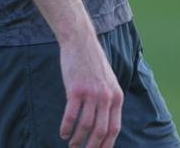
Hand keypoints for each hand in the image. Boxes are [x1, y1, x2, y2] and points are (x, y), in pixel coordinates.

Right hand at [58, 31, 122, 147]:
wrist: (80, 41)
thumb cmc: (92, 62)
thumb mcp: (108, 81)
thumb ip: (108, 100)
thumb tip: (104, 124)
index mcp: (116, 96)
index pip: (114, 129)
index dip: (106, 145)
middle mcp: (106, 97)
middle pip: (100, 131)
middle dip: (91, 147)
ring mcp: (91, 94)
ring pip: (85, 126)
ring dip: (77, 140)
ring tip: (72, 145)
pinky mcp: (76, 90)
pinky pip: (71, 116)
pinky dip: (66, 127)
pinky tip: (62, 133)